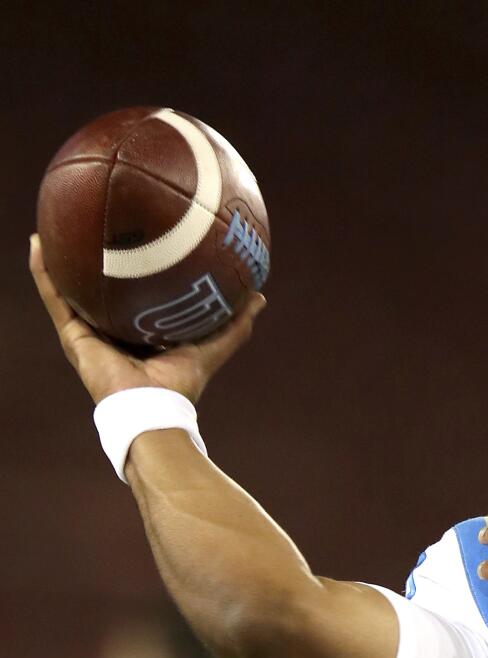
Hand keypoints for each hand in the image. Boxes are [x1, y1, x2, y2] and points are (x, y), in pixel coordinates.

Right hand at [29, 234, 265, 406]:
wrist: (151, 413)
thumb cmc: (180, 388)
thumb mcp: (210, 348)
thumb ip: (234, 325)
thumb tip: (260, 297)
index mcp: (137, 334)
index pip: (132, 297)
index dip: (131, 271)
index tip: (132, 239)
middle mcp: (110, 332)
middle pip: (98, 290)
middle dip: (91, 260)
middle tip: (90, 223)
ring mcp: (88, 335)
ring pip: (69, 289)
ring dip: (58, 259)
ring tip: (51, 225)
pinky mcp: (72, 338)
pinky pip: (54, 297)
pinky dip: (43, 273)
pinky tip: (38, 244)